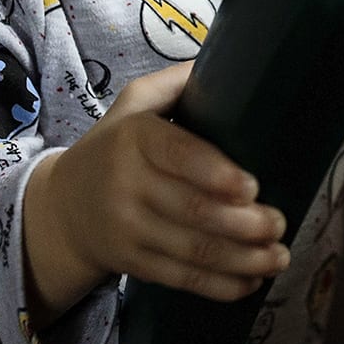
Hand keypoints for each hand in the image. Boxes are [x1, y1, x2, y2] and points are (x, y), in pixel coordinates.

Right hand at [24, 61, 289, 313]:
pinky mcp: (132, 264)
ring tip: (279, 257)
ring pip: (192, 250)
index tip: (252, 187)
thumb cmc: (116, 146)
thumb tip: (234, 58)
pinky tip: (251, 283)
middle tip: (280, 223)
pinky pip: (180, 279)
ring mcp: (127, 229)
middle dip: (244, 223)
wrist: (63, 207)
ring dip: (242, 259)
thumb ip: (177, 83)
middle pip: (192, 210)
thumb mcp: (134, 103)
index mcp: (134, 138)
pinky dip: (219, 286)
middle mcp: (126, 185)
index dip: (215, 174)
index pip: (176, 155)